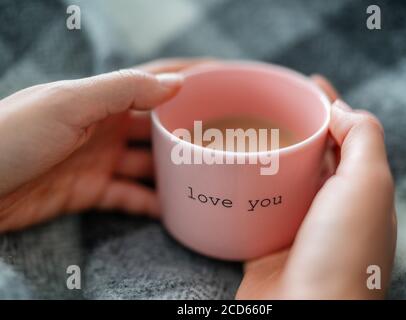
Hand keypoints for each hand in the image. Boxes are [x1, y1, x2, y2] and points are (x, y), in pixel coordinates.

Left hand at [0, 58, 208, 231]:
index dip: (188, 78)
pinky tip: (174, 209)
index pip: (154, 81)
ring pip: (148, 164)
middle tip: (223, 140)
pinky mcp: (90, 192)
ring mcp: (99, 160)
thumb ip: (123, 90)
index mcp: (101, 97)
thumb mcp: (69, 103)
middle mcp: (104, 126)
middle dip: (187, 130)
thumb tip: (176, 84)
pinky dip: (151, 204)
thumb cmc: (9, 136)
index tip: (223, 81)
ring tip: (206, 177)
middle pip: (157, 126)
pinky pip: (130, 197)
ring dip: (173, 171)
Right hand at [236, 76, 396, 298]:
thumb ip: (364, 139)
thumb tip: (341, 108)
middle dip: (295, 126)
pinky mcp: (264, 242)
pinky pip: (252, 206)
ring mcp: (296, 227)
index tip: (307, 84)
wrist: (301, 315)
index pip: (348, 138)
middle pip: (312, 156)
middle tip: (268, 103)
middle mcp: (330, 210)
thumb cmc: (341, 256)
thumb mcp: (368, 186)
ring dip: (265, 155)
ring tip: (242, 129)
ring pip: (280, 179)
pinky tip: (227, 171)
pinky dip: (242, 187)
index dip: (332, 107)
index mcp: (361, 194)